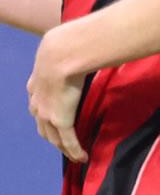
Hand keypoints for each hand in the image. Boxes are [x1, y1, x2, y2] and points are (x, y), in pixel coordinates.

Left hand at [27, 26, 87, 162]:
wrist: (62, 54)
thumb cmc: (67, 45)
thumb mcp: (64, 49)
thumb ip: (72, 50)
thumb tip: (88, 37)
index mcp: (36, 84)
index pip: (38, 105)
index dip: (45, 114)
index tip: (53, 119)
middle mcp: (37, 102)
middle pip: (42, 125)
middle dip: (51, 136)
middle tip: (63, 142)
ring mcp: (47, 114)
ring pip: (53, 137)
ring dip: (62, 147)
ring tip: (73, 153)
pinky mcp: (61, 121)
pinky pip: (68, 141)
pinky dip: (74, 151)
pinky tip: (82, 157)